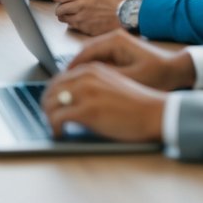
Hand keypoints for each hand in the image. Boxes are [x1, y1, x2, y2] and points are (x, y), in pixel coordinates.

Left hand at [41, 62, 165, 142]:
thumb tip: (73, 99)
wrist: (155, 112)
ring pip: (50, 102)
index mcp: (92, 69)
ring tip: (54, 127)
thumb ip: (92, 86)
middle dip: (47, 105)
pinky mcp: (86, 110)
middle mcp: (85, 77)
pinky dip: (54, 126)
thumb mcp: (112, 84)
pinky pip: (58, 117)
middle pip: (52, 89)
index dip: (53, 93)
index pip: (61, 78)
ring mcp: (85, 92)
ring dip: (48, 116)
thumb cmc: (138, 103)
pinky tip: (59, 133)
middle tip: (49, 118)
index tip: (52, 105)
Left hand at [51, 0, 128, 34]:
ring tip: (67, 13)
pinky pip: (73, 26)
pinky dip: (72, 23)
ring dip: (64, 15)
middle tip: (62, 5)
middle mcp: (81, 8)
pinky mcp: (87, 29)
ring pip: (64, 19)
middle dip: (59, 6)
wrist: (127, 13)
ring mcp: (83, 20)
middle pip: (59, 8)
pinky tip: (77, 19)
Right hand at [67, 28, 196, 90]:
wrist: (177, 71)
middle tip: (65, 84)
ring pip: (92, 56)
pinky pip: (101, 58)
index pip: (85, 52)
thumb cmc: (159, 75)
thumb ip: (106, 77)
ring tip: (75, 85)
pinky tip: (91, 83)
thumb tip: (84, 81)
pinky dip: (93, 69)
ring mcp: (117, 43)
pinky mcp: (120, 51)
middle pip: (86, 52)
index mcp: (115, 40)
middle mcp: (114, 38)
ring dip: (84, 69)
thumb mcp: (131, 79)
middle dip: (75, 68)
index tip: (64, 81)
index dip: (73, 67)